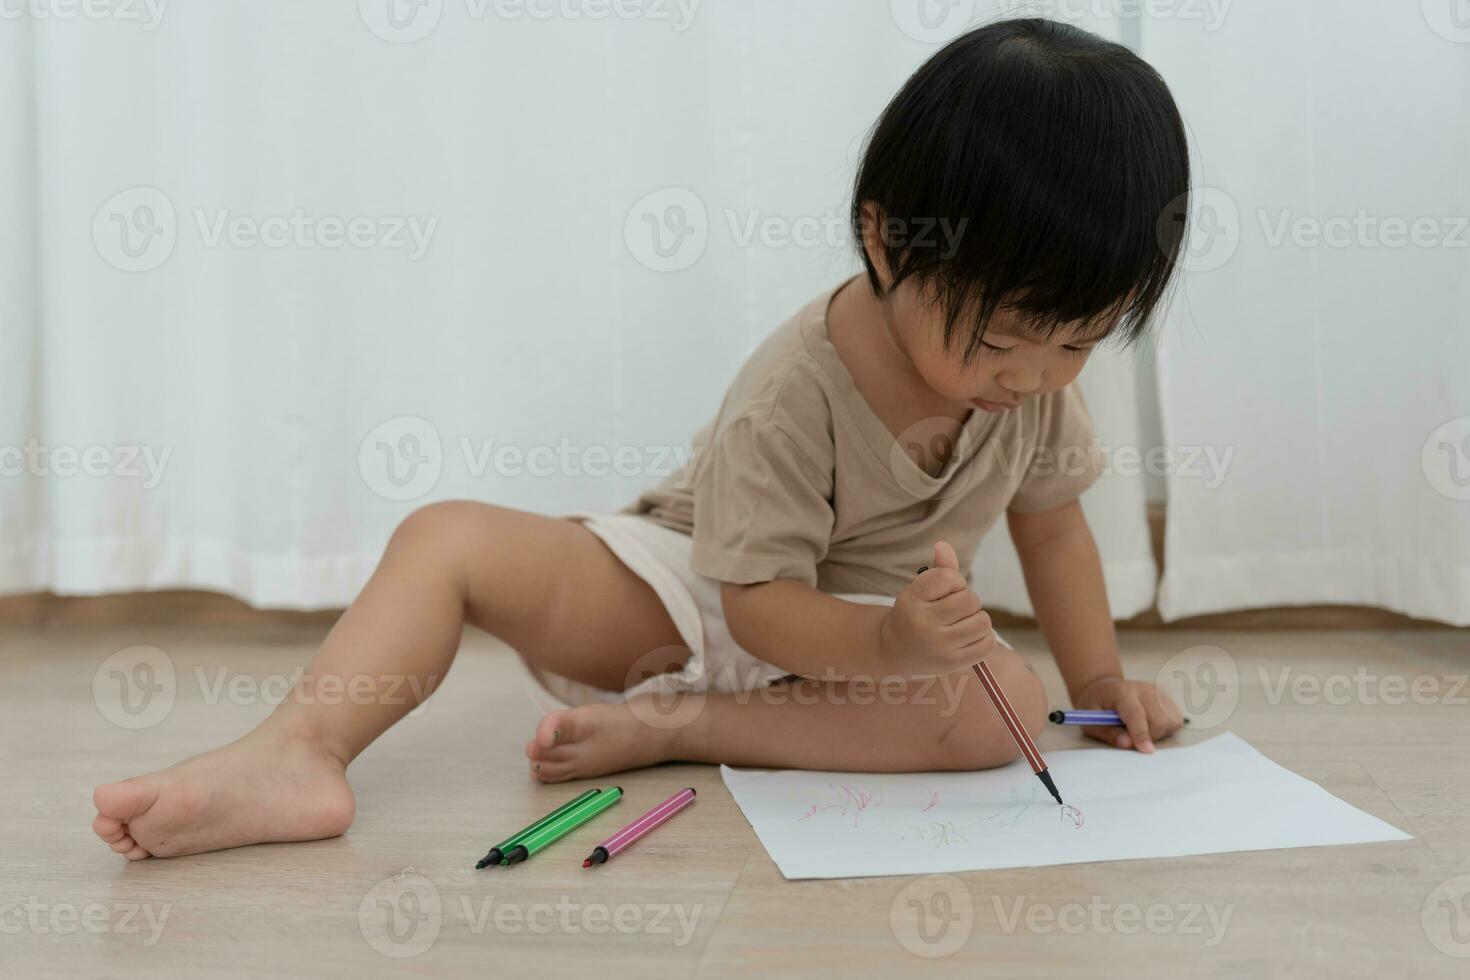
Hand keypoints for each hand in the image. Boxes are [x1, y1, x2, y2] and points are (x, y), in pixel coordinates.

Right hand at [879, 541, 995, 675]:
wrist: (895, 652)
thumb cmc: (913, 614)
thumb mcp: (919, 590)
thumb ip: (939, 569)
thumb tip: (944, 544)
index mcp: (912, 600)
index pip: (950, 578)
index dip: (955, 581)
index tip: (945, 591)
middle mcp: (924, 624)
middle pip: (971, 599)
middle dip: (968, 601)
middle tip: (954, 609)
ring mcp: (940, 646)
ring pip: (983, 621)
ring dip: (977, 619)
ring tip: (962, 623)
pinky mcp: (954, 663)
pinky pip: (987, 643)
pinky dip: (984, 637)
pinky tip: (968, 637)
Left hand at [1073, 676, 1181, 752]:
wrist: (1106, 688)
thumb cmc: (1097, 705)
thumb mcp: (1091, 719)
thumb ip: (1108, 732)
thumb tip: (1128, 744)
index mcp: (1122, 692)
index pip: (1136, 714)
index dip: (1141, 733)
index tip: (1146, 750)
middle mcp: (1145, 690)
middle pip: (1158, 721)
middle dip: (1148, 737)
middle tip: (1130, 736)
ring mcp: (1159, 694)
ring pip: (1169, 723)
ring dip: (1156, 734)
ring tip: (1138, 728)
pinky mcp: (1168, 701)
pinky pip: (1174, 722)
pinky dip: (1164, 730)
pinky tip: (1148, 724)